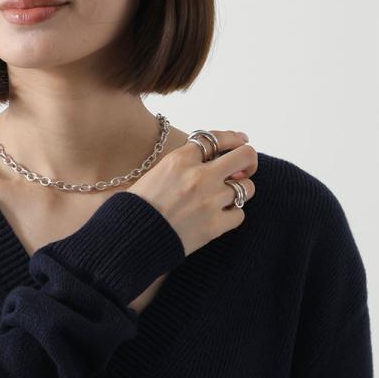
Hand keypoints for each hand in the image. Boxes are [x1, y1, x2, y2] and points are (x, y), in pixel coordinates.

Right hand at [128, 129, 256, 258]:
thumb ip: (182, 162)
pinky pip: (240, 214)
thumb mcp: (154, 172)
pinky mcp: (214, 225)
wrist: (130, 239)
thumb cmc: (137, 207)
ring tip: (228, 196)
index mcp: (179, 159)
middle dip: (248, 160)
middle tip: (245, 168)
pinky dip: (232, 214)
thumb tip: (206, 157)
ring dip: (240, 190)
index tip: (240, 140)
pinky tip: (220, 215)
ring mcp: (210, 201)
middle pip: (244, 156)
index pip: (216, 138)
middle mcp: (199, 176)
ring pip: (247, 187)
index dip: (232, 138)